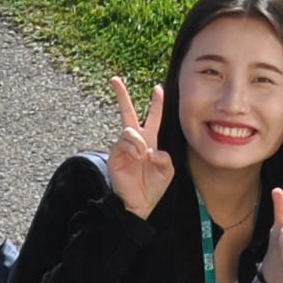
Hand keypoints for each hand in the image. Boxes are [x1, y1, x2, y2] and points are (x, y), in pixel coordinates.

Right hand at [104, 77, 174, 217]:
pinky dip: (134, 148)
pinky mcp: (115, 154)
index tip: (158, 88)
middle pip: (127, 112)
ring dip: (140, 143)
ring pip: (130, 130)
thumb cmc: (152, 187)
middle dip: (121, 95)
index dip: (156, 103)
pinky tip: (137, 158)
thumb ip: (165, 156)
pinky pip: (125, 141)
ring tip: (143, 157)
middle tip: (114, 79)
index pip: (153, 117)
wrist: (138, 204)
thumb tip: (151, 149)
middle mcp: (135, 141)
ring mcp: (123, 146)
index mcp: (149, 141)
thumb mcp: (167, 170)